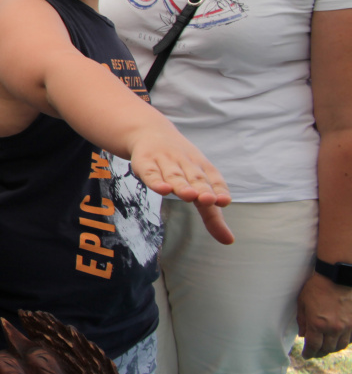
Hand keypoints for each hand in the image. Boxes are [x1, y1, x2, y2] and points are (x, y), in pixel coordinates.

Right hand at [127, 126, 233, 244]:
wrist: (150, 132)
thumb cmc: (180, 166)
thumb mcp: (199, 186)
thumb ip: (212, 216)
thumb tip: (229, 241)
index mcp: (203, 168)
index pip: (214, 180)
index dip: (219, 189)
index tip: (224, 201)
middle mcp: (186, 164)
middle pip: (195, 178)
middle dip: (202, 189)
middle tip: (208, 199)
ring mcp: (165, 161)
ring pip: (175, 175)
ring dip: (182, 185)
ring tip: (189, 195)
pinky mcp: (145, 162)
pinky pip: (151, 172)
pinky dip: (156, 180)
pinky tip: (162, 189)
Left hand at [297, 269, 351, 357]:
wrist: (338, 278)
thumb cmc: (317, 287)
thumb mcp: (302, 303)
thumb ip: (302, 321)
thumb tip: (303, 335)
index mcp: (317, 324)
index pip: (313, 346)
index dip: (309, 353)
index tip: (306, 355)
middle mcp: (333, 329)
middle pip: (327, 349)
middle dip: (319, 353)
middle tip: (314, 352)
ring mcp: (346, 327)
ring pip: (339, 346)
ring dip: (331, 349)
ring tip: (325, 348)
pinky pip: (349, 340)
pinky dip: (342, 342)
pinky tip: (337, 340)